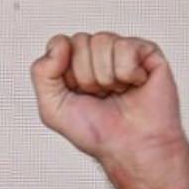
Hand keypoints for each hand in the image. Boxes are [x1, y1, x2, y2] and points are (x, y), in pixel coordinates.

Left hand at [30, 32, 188, 188]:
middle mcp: (97, 55)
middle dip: (85, 76)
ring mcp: (122, 51)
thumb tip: (60, 43)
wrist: (130, 147)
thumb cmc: (95, 132)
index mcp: (73, 65)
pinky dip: (127, 73)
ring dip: (105, 77)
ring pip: (102, 40)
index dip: (64, 71)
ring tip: (116, 93)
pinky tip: (134, 85)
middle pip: (80, 41)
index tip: (75, 93)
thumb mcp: (52, 108)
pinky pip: (126, 47)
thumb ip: (41, 73)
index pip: (59, 44)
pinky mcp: (147, 52)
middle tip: (98, 96)